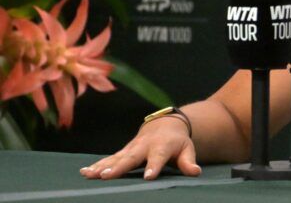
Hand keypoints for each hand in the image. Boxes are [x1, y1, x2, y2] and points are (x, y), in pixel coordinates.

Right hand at [79, 117, 200, 179]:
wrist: (165, 125)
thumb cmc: (177, 142)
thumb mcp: (187, 149)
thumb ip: (189, 161)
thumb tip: (196, 172)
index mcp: (162, 146)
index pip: (158, 157)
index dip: (154, 166)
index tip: (149, 177)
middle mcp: (145, 145)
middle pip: (132, 157)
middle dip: (120, 167)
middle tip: (107, 176)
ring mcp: (132, 148)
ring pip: (116, 157)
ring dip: (102, 166)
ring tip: (90, 175)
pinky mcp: (123, 151)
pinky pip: (109, 158)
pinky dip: (97, 164)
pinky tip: (84, 172)